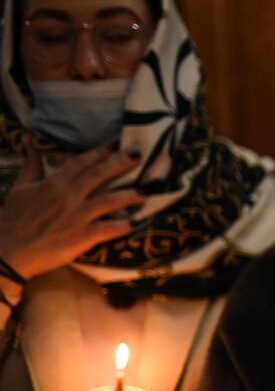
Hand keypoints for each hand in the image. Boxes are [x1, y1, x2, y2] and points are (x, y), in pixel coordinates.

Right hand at [0, 138, 144, 280]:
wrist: (8, 250)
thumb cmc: (13, 218)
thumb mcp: (21, 187)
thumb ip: (32, 164)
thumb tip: (30, 139)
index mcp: (54, 183)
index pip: (81, 163)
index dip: (99, 152)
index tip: (115, 144)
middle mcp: (68, 197)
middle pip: (98, 176)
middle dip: (119, 163)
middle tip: (138, 155)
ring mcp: (76, 217)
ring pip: (108, 201)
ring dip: (127, 196)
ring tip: (144, 192)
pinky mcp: (81, 237)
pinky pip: (106, 229)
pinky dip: (121, 226)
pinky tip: (134, 224)